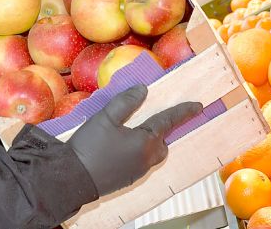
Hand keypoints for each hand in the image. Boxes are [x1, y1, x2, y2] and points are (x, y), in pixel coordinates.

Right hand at [68, 85, 201, 195]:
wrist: (72, 179)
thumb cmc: (90, 146)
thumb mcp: (106, 117)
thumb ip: (126, 102)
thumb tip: (143, 89)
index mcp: (145, 141)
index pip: (168, 122)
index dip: (183, 111)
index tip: (198, 106)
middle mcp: (146, 158)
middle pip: (162, 143)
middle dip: (163, 132)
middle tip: (156, 120)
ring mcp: (137, 172)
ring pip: (152, 155)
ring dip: (149, 143)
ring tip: (135, 133)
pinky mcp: (126, 179)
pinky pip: (140, 163)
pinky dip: (138, 153)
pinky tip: (122, 149)